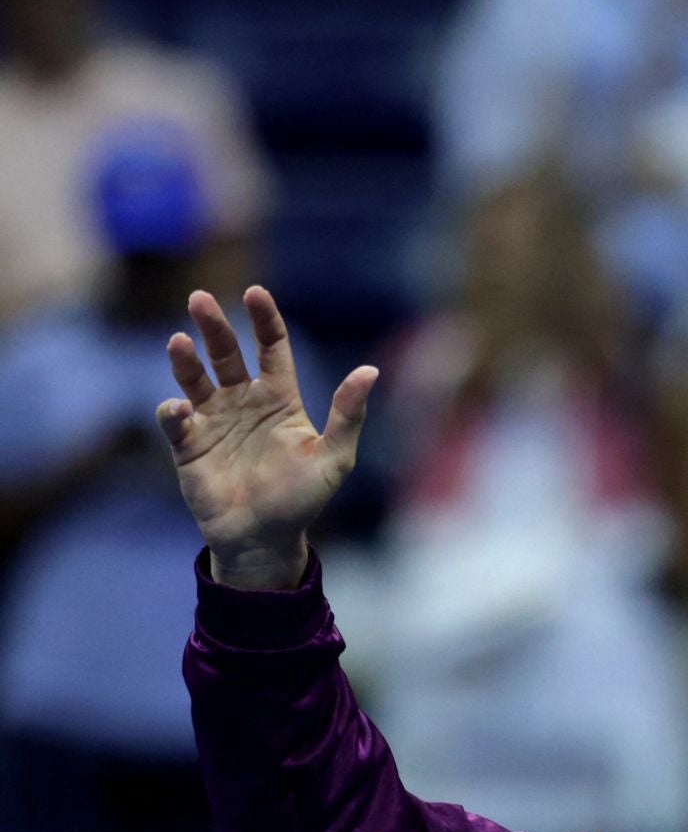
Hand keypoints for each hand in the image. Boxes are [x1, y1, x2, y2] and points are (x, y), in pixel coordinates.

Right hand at [159, 287, 376, 588]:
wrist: (265, 538)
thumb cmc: (302, 498)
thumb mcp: (334, 458)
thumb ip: (348, 414)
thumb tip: (369, 369)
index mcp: (280, 399)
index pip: (270, 347)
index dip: (263, 319)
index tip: (254, 293)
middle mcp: (244, 402)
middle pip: (227, 353)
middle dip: (214, 326)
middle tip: (199, 299)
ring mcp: (214, 421)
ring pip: (194, 378)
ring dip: (185, 359)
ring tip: (179, 341)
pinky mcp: (189, 444)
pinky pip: (175, 420)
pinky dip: (173, 411)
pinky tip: (179, 408)